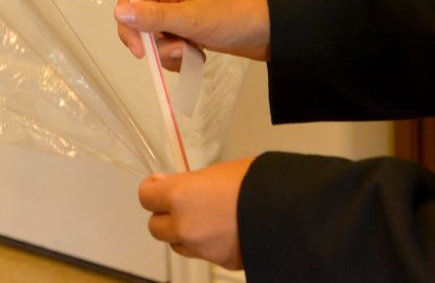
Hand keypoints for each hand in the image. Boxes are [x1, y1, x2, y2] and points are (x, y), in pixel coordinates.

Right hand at [114, 0, 270, 69]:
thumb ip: (156, 17)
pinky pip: (173, 48)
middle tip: (182, 51)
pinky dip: (182, 58)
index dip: (130, 27)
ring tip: (196, 54)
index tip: (142, 52)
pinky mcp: (192, 31)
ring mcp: (182, 15)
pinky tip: (200, 58)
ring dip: (172, 54)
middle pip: (143, 24)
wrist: (274, 30)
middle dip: (157, 45)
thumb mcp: (195, 18)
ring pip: (158, 40)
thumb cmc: (237, 15)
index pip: (131, 2)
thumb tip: (119, 12)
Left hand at [139, 157, 253, 268]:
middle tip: (178, 203)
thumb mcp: (218, 171)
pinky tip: (223, 231)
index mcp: (180, 196)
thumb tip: (171, 184)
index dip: (152, 189)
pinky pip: (202, 254)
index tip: (159, 184)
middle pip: (155, 227)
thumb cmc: (256, 181)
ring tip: (203, 218)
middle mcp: (184, 226)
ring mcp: (201, 248)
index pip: (146, 197)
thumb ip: (190, 181)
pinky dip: (206, 244)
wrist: (288, 212)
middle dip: (164, 216)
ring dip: (182, 233)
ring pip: (177, 245)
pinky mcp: (220, 263)